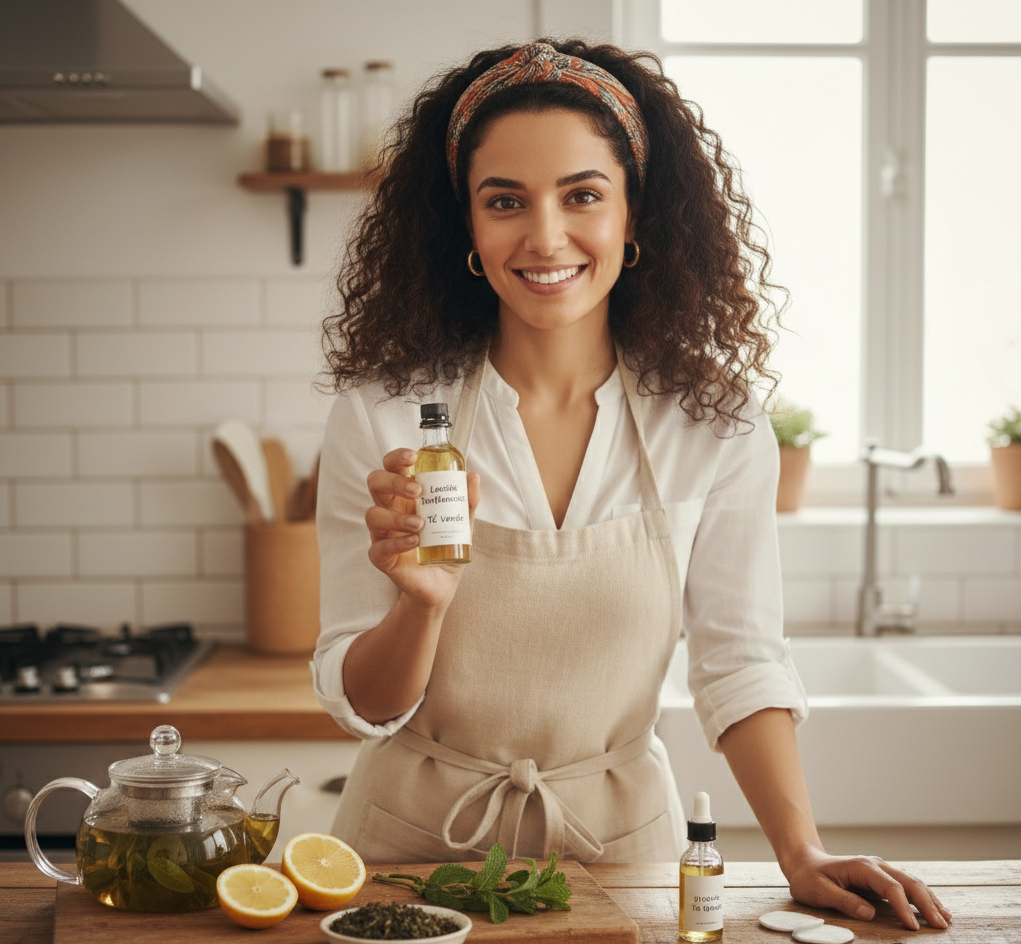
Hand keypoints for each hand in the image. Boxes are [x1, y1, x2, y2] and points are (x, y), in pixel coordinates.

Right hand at [365, 448, 479, 606]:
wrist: (442, 583)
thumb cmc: (446, 546)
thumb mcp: (462, 522)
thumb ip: (466, 501)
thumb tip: (472, 476)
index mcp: (405, 495)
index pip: (391, 467)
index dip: (396, 458)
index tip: (413, 457)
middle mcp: (390, 509)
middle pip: (375, 483)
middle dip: (393, 481)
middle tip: (417, 490)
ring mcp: (382, 533)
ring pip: (373, 515)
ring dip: (396, 517)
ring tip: (420, 524)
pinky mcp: (381, 557)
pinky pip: (378, 547)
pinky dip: (396, 543)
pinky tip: (414, 542)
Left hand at [783, 846, 951, 930]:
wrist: (806, 862)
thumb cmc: (809, 878)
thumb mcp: (818, 890)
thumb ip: (842, 900)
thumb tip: (868, 912)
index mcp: (861, 867)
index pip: (890, 887)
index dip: (903, 907)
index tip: (913, 928)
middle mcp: (875, 865)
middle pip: (908, 882)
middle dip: (926, 903)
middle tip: (941, 925)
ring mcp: (881, 870)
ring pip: (912, 883)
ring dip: (930, 900)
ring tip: (946, 919)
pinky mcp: (883, 878)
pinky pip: (907, 887)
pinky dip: (923, 897)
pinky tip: (936, 909)